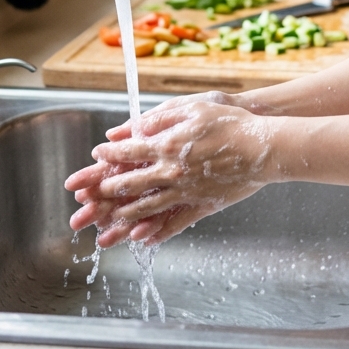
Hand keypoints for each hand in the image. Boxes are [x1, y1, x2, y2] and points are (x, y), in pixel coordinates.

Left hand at [64, 99, 281, 247]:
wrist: (262, 146)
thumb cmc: (229, 121)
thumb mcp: (192, 108)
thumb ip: (161, 118)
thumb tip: (134, 127)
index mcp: (168, 145)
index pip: (130, 152)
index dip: (110, 154)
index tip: (95, 156)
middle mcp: (173, 171)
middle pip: (131, 184)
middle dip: (105, 192)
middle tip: (86, 200)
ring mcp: (187, 190)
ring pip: (148, 207)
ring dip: (123, 217)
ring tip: (105, 227)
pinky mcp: (202, 203)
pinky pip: (175, 222)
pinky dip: (157, 231)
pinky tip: (143, 240)